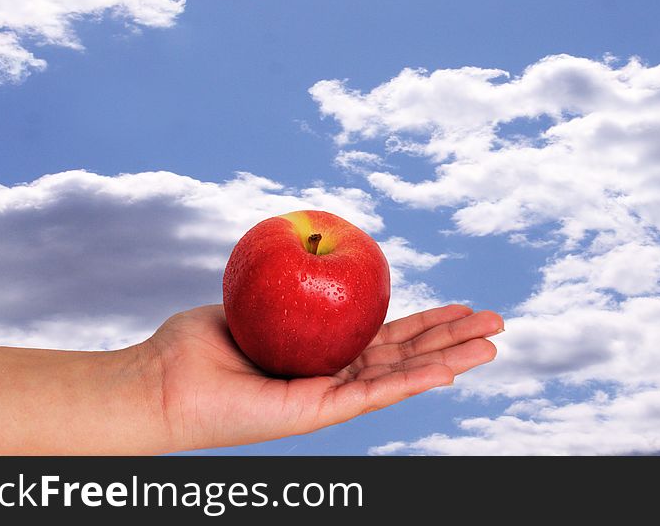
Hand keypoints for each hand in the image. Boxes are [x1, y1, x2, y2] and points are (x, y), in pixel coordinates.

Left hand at [146, 303, 503, 450]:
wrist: (162, 381)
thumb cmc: (197, 342)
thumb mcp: (252, 298)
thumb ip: (287, 281)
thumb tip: (309, 245)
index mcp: (323, 355)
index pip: (386, 337)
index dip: (425, 322)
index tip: (459, 307)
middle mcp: (332, 379)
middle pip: (405, 356)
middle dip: (453, 340)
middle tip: (497, 323)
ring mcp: (328, 399)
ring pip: (402, 377)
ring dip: (451, 360)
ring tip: (494, 343)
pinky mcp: (316, 414)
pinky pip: (373, 394)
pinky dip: (414, 381)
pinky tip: (450, 369)